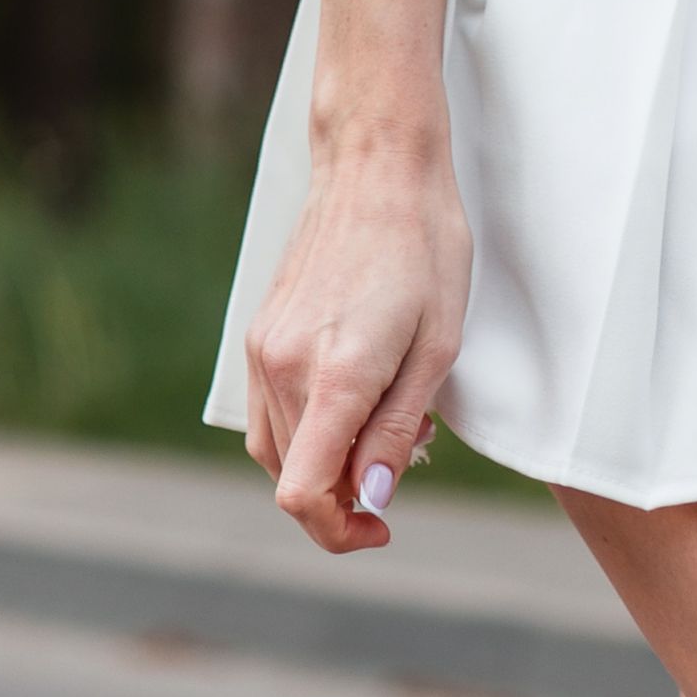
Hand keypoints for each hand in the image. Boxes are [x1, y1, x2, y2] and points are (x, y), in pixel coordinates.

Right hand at [237, 136, 470, 556]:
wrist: (377, 165)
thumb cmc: (424, 248)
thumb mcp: (437, 348)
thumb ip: (397, 431)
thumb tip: (370, 498)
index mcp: (333, 375)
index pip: (302, 496)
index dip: (340, 531)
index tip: (384, 523)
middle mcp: (282, 366)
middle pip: (291, 479)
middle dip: (347, 493)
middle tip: (410, 453)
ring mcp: (262, 347)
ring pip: (275, 450)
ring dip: (324, 463)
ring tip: (386, 423)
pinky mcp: (259, 332)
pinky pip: (271, 410)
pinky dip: (306, 429)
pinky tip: (355, 396)